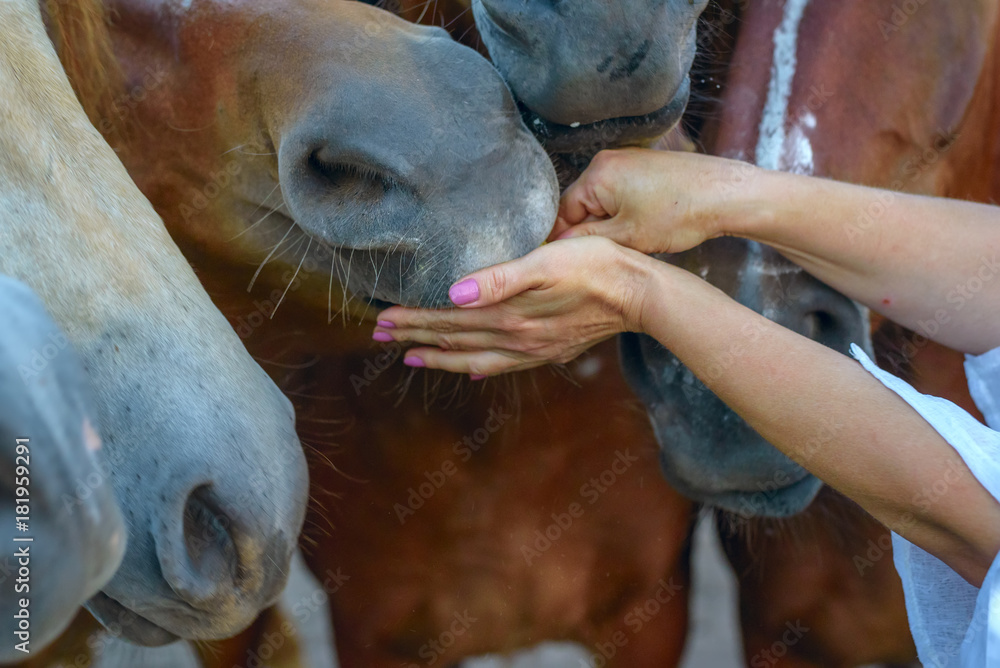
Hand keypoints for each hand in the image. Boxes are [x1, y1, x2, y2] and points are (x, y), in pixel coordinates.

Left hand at [373, 237, 655, 376]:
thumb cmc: (596, 266)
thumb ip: (499, 278)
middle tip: (379, 335)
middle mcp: (516, 337)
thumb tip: (453, 292)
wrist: (641, 294)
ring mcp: (534, 348)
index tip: (381, 318)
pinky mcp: (551, 349)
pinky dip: (481, 366)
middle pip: (454, 338)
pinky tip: (473, 368)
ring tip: (413, 356)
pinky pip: (505, 364)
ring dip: (441, 355)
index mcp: (509, 313)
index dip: (413, 318)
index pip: (448, 318)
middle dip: (415, 336)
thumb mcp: (547, 262)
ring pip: (474, 356)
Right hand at [552, 148, 759, 253]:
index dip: (564, 239)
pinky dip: (625, 214)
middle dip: (591, 232)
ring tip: (631, 242)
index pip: (562, 211)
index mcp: (597, 173)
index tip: (569, 261)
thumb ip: (586, 241)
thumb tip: (558, 246)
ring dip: (610, 226)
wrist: (725, 194)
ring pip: (603, 203)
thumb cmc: (680, 213)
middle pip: (582, 205)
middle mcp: (607, 161)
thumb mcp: (627, 236)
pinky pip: (620, 195)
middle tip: (606, 255)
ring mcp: (627, 161)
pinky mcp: (644, 167)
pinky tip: (644, 229)